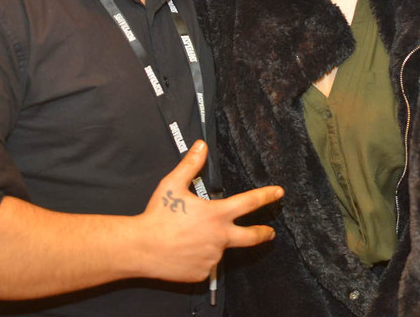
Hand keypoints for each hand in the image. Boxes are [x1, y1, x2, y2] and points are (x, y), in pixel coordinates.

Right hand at [134, 140, 282, 282]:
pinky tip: (184, 250)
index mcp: (216, 214)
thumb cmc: (157, 216)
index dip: (266, 196)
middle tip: (270, 233)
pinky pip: (205, 263)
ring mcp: (213, 256)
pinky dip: (199, 257)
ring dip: (213, 243)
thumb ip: (191, 165)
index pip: (250, 202)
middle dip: (264, 233)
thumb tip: (201, 146)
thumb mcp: (172, 185)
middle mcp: (220, 237)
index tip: (278, 193)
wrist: (141, 248)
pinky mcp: (202, 272)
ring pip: (220, 248)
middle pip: (252, 236)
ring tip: (189, 237)